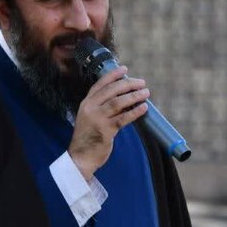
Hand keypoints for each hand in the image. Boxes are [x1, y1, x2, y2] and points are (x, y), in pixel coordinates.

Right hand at [68, 66, 149, 180]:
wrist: (81, 157)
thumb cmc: (88, 137)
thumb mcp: (90, 117)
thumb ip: (103, 107)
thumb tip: (125, 97)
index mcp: (86, 103)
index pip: (100, 84)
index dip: (113, 75)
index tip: (125, 69)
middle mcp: (90, 108)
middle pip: (112, 90)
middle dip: (128, 84)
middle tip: (142, 83)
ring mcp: (97, 119)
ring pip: (118, 102)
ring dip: (134, 96)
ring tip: (146, 93)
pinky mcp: (105, 130)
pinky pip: (123, 118)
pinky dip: (135, 112)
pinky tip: (144, 108)